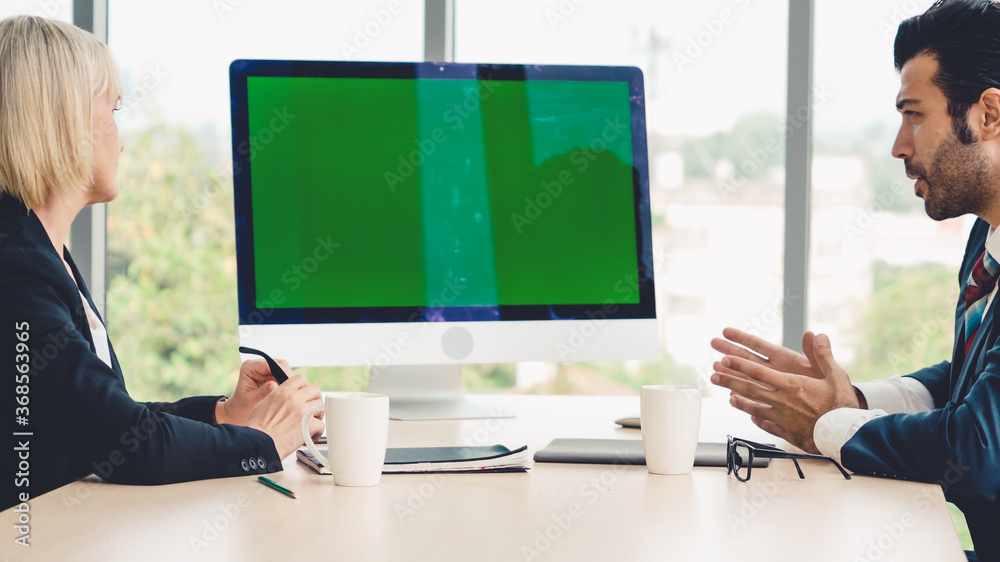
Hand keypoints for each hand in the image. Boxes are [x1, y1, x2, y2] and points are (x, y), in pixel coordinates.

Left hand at [216, 358, 291, 425]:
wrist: (239, 411)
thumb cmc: (241, 406)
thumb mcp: (250, 401)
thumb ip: (262, 392)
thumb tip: (275, 385)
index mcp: (249, 367)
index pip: (270, 364)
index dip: (281, 372)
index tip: (287, 384)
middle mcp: (259, 365)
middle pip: (281, 365)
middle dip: (287, 377)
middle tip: (292, 391)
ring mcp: (268, 370)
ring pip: (286, 370)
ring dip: (289, 382)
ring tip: (291, 394)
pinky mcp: (274, 376)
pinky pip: (286, 377)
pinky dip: (289, 385)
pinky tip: (289, 395)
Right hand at [246, 373, 323, 457]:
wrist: (259, 444)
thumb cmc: (258, 429)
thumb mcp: (263, 404)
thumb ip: (277, 397)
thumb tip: (284, 399)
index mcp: (282, 392)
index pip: (301, 378)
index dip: (304, 386)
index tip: (304, 394)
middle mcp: (294, 398)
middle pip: (315, 390)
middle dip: (314, 399)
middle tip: (310, 409)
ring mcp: (303, 411)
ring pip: (321, 406)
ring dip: (317, 415)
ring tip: (309, 424)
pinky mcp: (309, 425)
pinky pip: (321, 425)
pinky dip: (317, 432)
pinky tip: (309, 436)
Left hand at [709, 328, 860, 452]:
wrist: (845, 436)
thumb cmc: (841, 406)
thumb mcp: (836, 376)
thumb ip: (823, 355)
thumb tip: (815, 335)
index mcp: (791, 385)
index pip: (759, 372)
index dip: (739, 365)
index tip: (725, 359)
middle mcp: (782, 401)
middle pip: (749, 388)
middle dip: (729, 380)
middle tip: (714, 375)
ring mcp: (781, 417)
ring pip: (753, 407)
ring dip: (738, 400)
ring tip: (727, 396)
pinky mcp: (785, 431)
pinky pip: (765, 424)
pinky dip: (755, 418)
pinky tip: (750, 416)